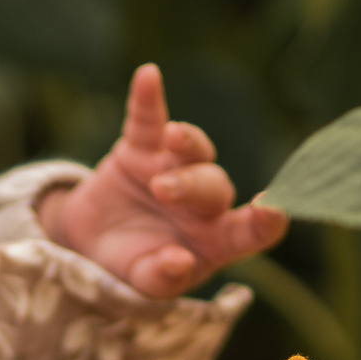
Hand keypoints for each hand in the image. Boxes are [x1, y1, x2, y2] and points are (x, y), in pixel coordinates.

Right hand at [36, 63, 288, 297]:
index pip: (251, 231)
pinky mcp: (142, 146)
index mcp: (215, 240)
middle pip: (214, 185)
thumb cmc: (131, 266)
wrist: (87, 244)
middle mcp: (203, 201)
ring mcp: (174, 168)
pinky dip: (147, 98)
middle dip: (191, 185)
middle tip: (163, 191)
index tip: (272, 211)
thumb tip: (179, 262)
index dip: (265, 222)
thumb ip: (162, 278)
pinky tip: (148, 76)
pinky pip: (148, 119)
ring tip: (170, 139)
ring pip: (193, 149)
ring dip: (186, 140)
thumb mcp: (142, 283)